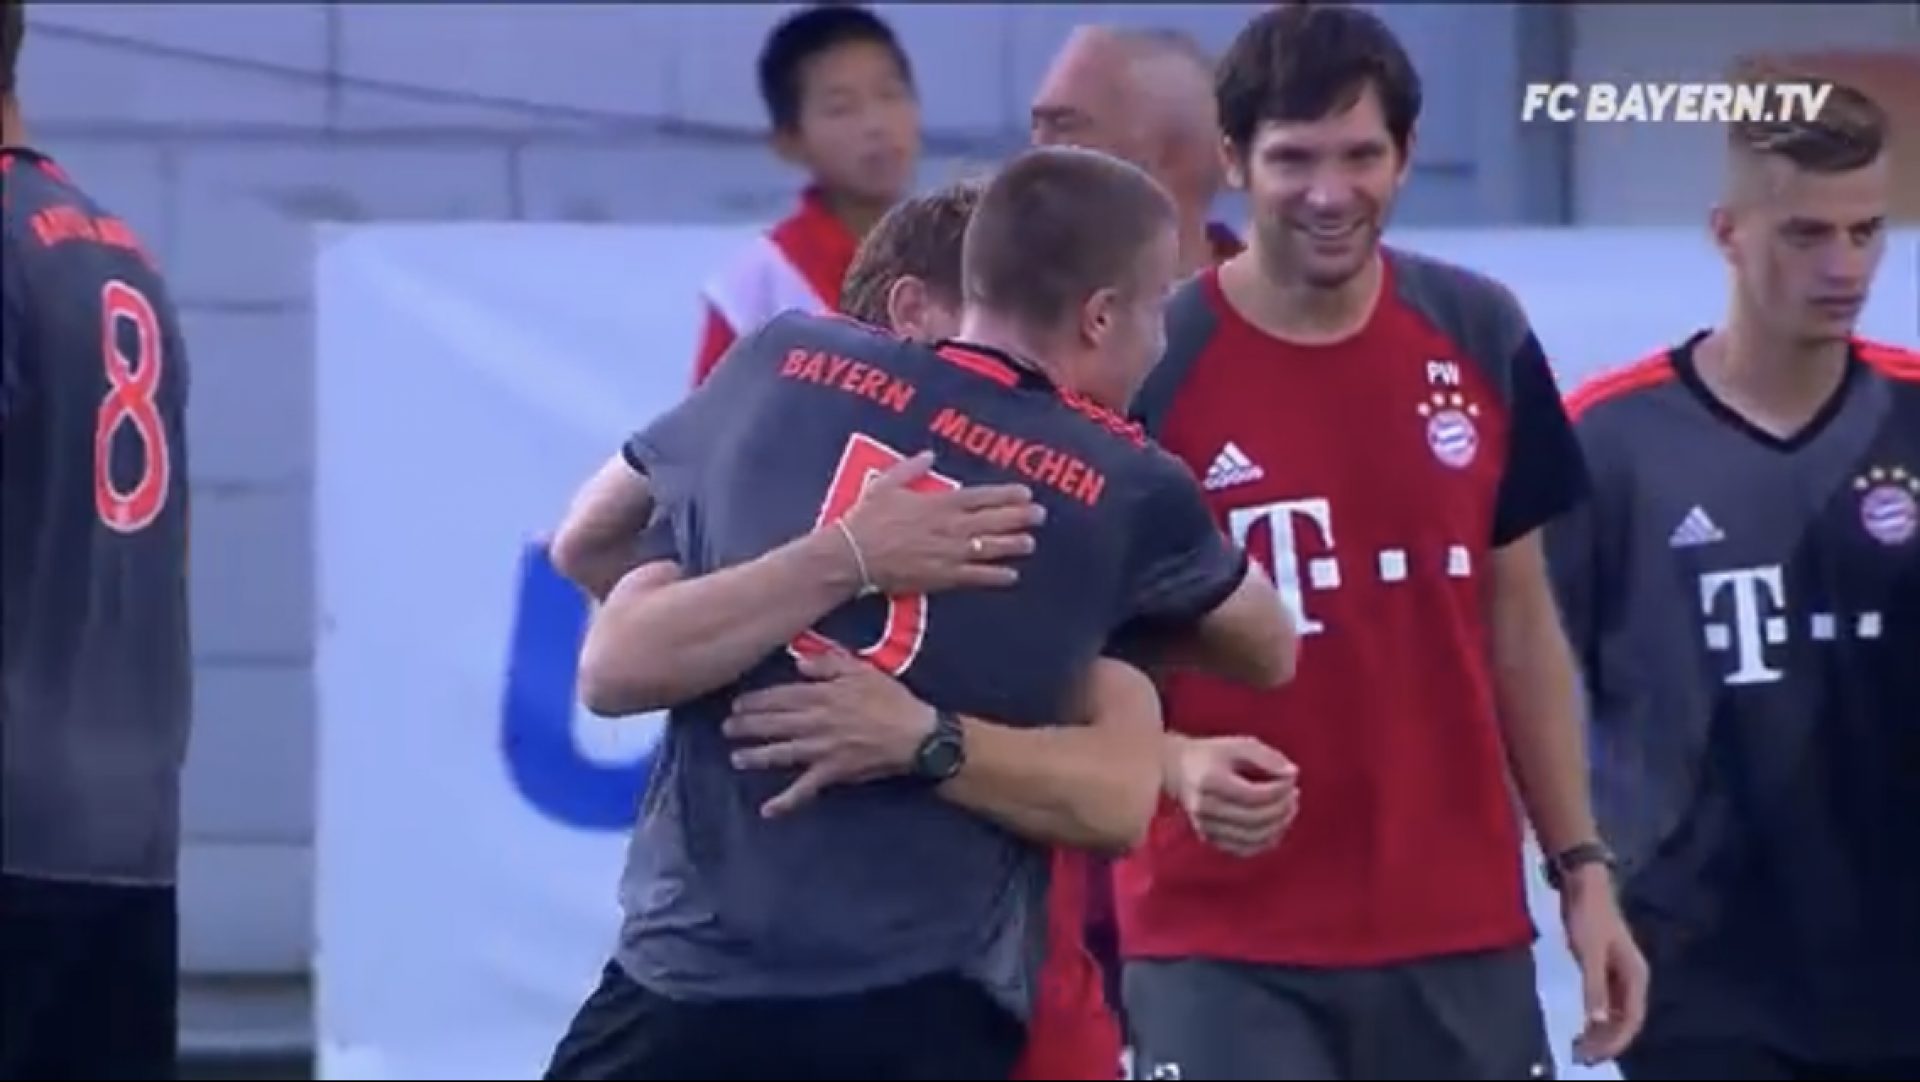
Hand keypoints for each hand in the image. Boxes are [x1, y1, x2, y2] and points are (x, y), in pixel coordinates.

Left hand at [724, 648, 934, 817]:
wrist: (915, 734)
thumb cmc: (891, 699)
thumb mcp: (862, 669)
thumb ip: (828, 663)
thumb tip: (799, 663)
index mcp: (822, 695)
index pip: (781, 696)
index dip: (756, 701)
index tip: (737, 703)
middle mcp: (816, 722)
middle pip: (774, 723)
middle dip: (747, 726)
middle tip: (727, 728)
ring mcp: (821, 749)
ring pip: (781, 753)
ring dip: (756, 756)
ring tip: (736, 758)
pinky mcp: (832, 772)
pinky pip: (805, 789)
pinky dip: (786, 801)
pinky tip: (767, 810)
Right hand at [838, 451, 1042, 594]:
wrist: (853, 555)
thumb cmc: (866, 519)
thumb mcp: (886, 484)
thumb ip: (911, 468)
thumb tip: (929, 454)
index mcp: (939, 503)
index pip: (981, 497)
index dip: (1006, 495)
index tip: (1026, 493)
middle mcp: (950, 527)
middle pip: (994, 521)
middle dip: (1020, 517)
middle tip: (1040, 515)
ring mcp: (949, 553)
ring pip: (990, 547)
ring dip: (1013, 545)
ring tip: (1031, 542)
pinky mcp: (943, 576)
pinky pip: (976, 576)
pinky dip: (995, 575)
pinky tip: (1012, 575)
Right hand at [1166, 736, 1298, 856]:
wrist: (1176, 770)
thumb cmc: (1211, 755)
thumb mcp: (1238, 745)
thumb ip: (1267, 757)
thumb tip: (1292, 774)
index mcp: (1211, 780)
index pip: (1254, 795)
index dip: (1280, 790)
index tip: (1291, 780)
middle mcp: (1205, 807)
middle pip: (1255, 818)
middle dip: (1282, 809)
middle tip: (1294, 796)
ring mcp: (1205, 826)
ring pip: (1251, 838)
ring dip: (1278, 827)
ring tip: (1288, 810)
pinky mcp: (1208, 838)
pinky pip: (1242, 849)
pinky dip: (1264, 843)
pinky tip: (1275, 828)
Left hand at [1561, 869, 1648, 1065]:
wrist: (1583, 883)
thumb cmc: (1588, 916)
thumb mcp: (1589, 952)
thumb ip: (1595, 986)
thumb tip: (1599, 1020)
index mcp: (1636, 976)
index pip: (1632, 1020)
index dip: (1615, 1041)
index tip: (1594, 1055)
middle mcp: (1632, 978)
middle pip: (1625, 1020)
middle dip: (1607, 1041)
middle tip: (1582, 1056)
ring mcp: (1619, 973)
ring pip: (1615, 1012)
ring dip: (1601, 1031)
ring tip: (1580, 1047)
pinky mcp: (1604, 967)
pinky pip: (1605, 1001)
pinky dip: (1596, 1016)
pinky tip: (1583, 1025)